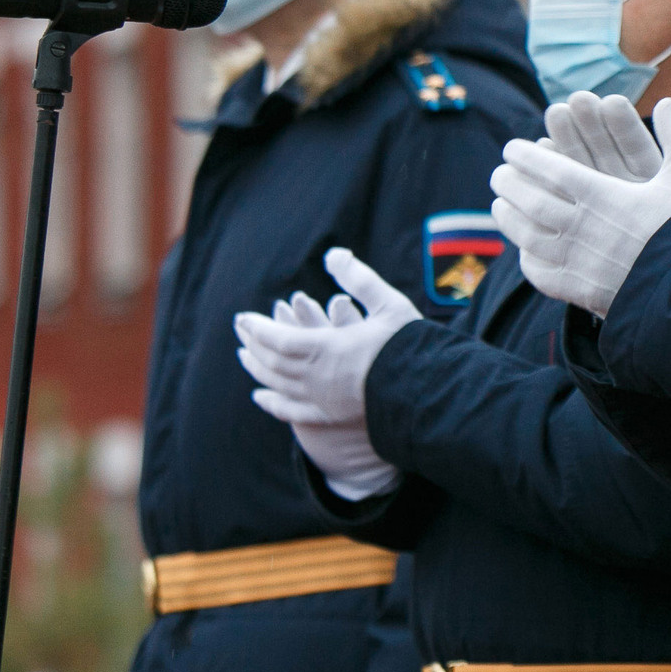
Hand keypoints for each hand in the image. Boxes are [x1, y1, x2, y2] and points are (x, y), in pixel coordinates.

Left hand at [230, 256, 414, 502]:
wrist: (429, 392)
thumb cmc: (409, 346)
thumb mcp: (388, 304)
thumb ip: (359, 280)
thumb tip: (333, 255)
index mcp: (326, 349)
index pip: (278, 338)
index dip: (258, 328)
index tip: (243, 318)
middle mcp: (315, 377)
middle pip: (271, 361)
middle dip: (253, 343)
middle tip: (241, 330)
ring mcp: (320, 400)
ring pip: (276, 385)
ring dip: (257, 369)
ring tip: (244, 355)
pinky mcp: (330, 416)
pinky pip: (291, 412)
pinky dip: (271, 404)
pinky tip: (259, 397)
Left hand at [488, 97, 670, 319]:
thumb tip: (666, 103)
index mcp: (602, 194)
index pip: (550, 169)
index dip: (525, 156)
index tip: (512, 148)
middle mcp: (582, 226)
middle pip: (528, 200)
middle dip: (508, 183)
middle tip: (499, 174)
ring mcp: (576, 261)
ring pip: (526, 236)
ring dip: (508, 218)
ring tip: (499, 206)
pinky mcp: (579, 291)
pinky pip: (540, 273)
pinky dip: (526, 259)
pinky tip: (524, 250)